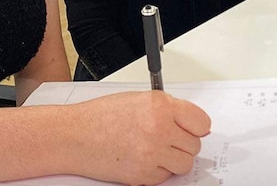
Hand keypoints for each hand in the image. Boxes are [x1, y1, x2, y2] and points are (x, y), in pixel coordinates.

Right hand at [71, 90, 210, 184]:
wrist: (75, 135)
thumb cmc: (100, 116)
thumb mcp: (138, 99)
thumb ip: (166, 108)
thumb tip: (188, 120)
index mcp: (160, 106)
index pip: (201, 122)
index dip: (197, 126)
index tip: (194, 129)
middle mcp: (159, 129)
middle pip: (194, 145)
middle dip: (183, 143)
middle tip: (168, 138)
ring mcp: (152, 154)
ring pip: (184, 164)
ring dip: (174, 159)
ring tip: (156, 150)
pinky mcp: (143, 175)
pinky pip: (165, 177)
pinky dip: (157, 171)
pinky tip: (142, 158)